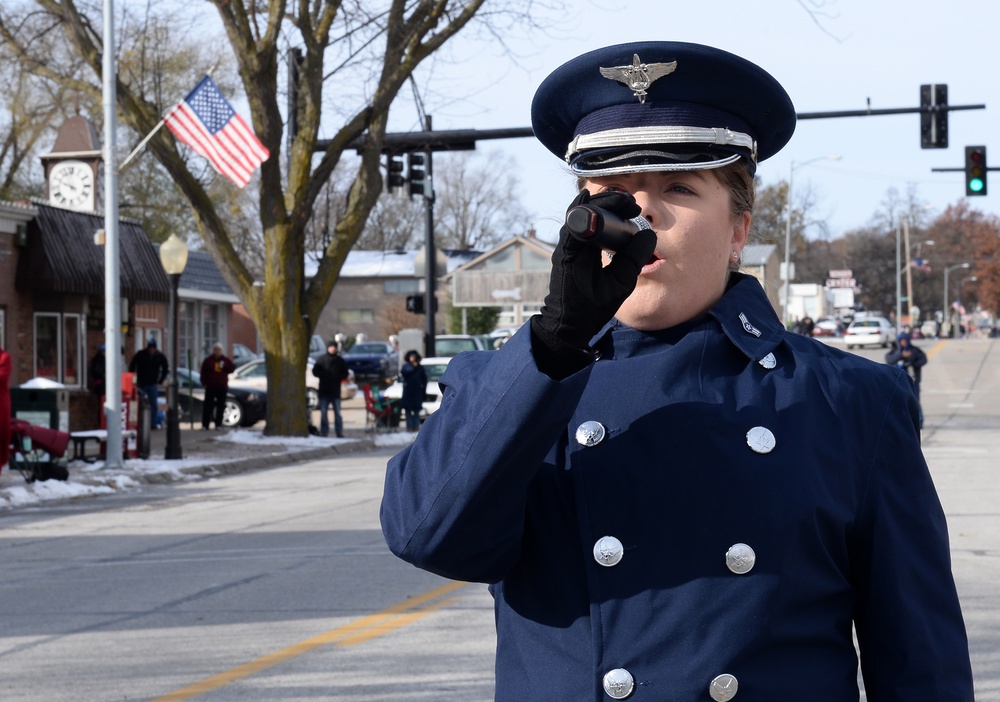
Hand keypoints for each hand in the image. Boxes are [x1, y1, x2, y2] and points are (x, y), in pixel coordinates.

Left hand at [531, 188, 655, 377]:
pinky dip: (599, 223)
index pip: (588, 212)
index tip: (632, 209)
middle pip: (585, 209)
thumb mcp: (619, 286)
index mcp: (573, 248)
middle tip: (632, 208)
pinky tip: (615, 224)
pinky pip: (583, 229)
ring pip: (583, 217)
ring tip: (627, 213)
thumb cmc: (590, 310)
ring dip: (604, 211)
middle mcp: (566, 243)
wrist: (565, 327)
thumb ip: (634, 258)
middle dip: (610, 203)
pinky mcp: (569, 252)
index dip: (611, 204)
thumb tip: (648, 234)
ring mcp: (565, 246)